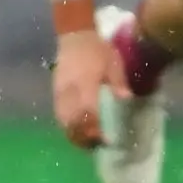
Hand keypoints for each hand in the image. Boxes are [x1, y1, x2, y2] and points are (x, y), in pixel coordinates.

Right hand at [52, 29, 125, 148]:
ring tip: (88, 143)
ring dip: (75, 135)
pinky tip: (77, 131)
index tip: (106, 140)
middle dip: (84, 138)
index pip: (88, 112)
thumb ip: (118, 81)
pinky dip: (68, 127)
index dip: (95, 129)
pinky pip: (59, 115)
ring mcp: (61, 93)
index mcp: (86, 84)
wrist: (75, 36)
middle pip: (73, 122)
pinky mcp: (56, 93)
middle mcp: (70, 91)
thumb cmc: (97, 48)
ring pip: (64, 121)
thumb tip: (126, 99)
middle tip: (98, 146)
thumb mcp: (113, 62)